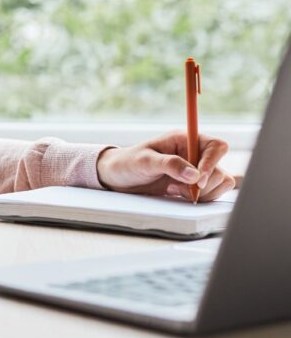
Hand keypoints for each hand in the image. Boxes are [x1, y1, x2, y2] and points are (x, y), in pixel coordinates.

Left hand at [96, 130, 236, 201]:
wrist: (118, 178)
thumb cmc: (128, 163)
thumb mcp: (145, 161)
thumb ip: (170, 165)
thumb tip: (194, 174)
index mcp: (184, 139)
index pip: (216, 146)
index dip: (212, 162)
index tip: (197, 179)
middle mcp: (194, 153)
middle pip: (219, 168)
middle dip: (205, 183)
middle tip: (181, 189)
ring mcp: (196, 169)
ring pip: (220, 181)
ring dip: (204, 192)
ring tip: (177, 191)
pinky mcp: (194, 184)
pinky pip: (212, 192)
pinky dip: (202, 198)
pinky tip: (179, 195)